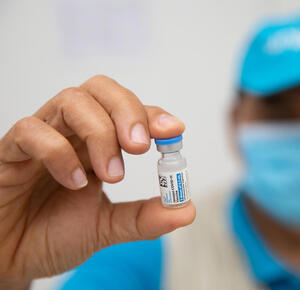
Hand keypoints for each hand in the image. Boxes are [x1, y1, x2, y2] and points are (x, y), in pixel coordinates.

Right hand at [0, 75, 195, 283]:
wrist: (11, 257)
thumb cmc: (54, 234)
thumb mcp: (108, 227)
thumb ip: (145, 218)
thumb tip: (187, 210)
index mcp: (96, 145)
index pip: (127, 111)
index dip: (151, 114)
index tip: (173, 130)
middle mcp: (71, 133)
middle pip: (100, 90)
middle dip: (128, 111)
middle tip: (140, 148)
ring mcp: (41, 138)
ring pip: (71, 101)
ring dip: (99, 132)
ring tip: (111, 174)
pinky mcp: (10, 152)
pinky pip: (31, 131)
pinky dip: (58, 152)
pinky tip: (73, 182)